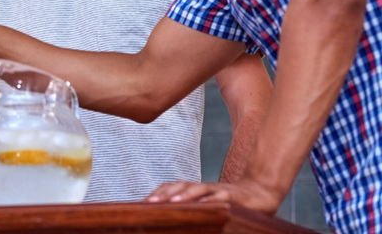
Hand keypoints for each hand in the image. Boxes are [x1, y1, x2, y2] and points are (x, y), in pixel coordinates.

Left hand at [145, 177, 282, 214]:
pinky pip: (220, 197)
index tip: (142, 202)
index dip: (158, 193)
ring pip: (198, 189)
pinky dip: (210, 200)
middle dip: (164, 193)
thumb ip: (195, 210)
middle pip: (181, 185)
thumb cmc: (234, 205)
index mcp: (197, 191)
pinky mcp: (233, 197)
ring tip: (171, 201)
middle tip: (148, 202)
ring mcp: (219, 191)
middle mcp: (205, 188)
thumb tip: (176, 220)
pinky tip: (202, 205)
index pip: (173, 187)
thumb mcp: (211, 207)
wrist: (262, 193)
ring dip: (184, 194)